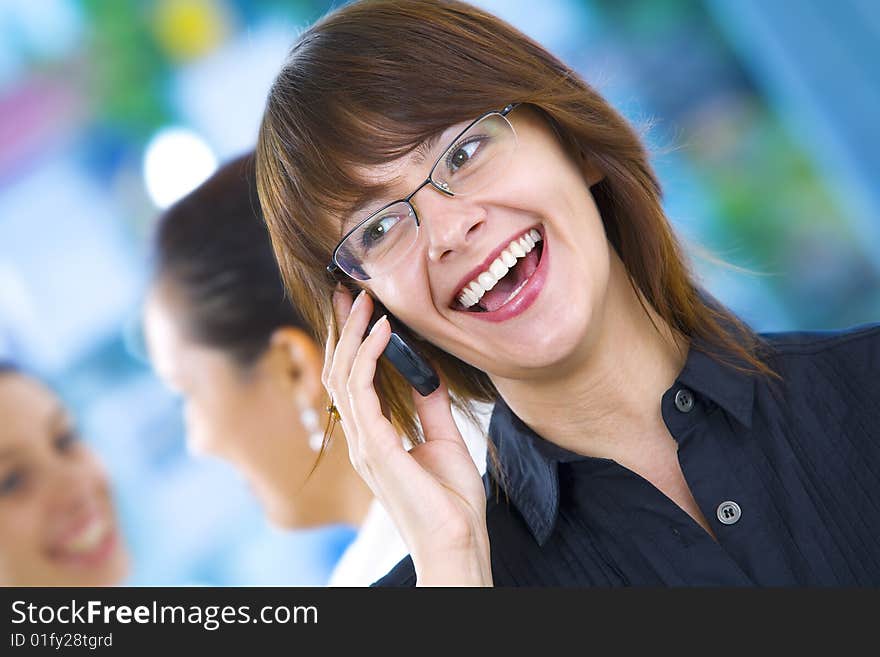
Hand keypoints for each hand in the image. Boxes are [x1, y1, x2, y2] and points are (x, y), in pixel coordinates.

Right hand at [324, 285, 491, 585]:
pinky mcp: (375, 448)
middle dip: (345, 329)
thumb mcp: (444, 441)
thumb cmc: (450, 503)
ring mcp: (364, 444)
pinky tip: (385, 331)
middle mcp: (361, 438)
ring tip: (367, 301)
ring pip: (344, 376)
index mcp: (374, 438)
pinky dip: (369, 356)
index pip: (352, 380)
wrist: (456, 543)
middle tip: (351, 291)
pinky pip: (363, 392)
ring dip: (354, 334)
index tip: (362, 307)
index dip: (353, 341)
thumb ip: (430, 407)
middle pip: (339, 371)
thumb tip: (426, 373)